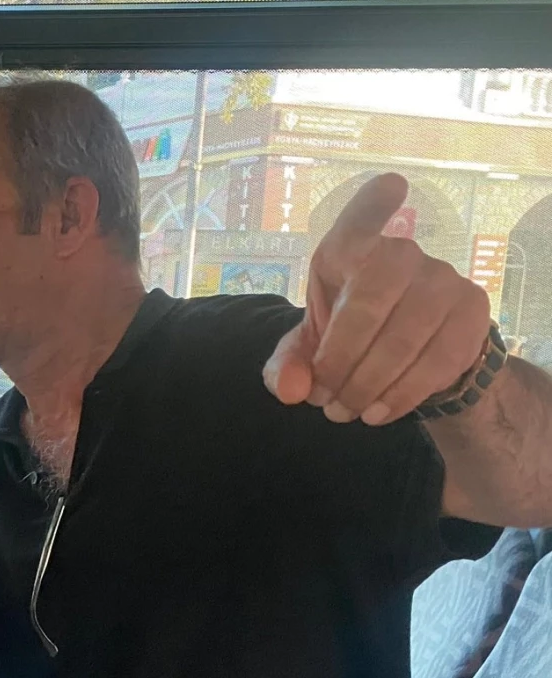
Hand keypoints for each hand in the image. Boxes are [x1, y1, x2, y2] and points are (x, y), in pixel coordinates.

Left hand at [263, 173, 492, 425]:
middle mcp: (400, 254)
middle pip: (369, 300)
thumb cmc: (350, 338)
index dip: (373, 204)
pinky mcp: (471, 311)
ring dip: (368, 384)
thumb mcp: (309, 350)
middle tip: (324, 398)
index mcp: (350, 250)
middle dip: (340, 359)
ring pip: (404, 336)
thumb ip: (286, 366)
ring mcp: (442, 278)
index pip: (360, 220)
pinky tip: (378, 412)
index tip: (392, 185)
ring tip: (344, 411)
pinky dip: (401, 394)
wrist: (411, 361)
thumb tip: (291, 387)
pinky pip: (437, 358)